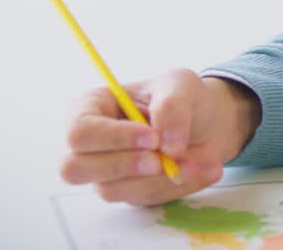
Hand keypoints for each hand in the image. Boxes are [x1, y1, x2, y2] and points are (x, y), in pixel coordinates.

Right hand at [60, 70, 261, 205]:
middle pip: (75, 168)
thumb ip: (172, 106)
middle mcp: (89, 144)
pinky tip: (204, 170)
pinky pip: (143, 199)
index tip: (153, 137)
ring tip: (196, 162)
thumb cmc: (182, 97)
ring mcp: (104, 172)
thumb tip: (168, 146)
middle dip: (124, 165)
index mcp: (90, 107)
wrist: (207, 123)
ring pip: (112, 190)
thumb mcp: (181, 84)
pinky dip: (177, 187)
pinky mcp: (128, 192)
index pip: (80, 131)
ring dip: (158, 180)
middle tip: (163, 159)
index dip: (113, 138)